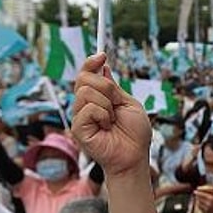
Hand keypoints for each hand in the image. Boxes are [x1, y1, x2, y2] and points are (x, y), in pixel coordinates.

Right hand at [72, 54, 152, 177]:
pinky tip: (106, 127)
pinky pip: (88, 109)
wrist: (135, 156)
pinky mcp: (77, 129)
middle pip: (83, 78)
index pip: (86, 75)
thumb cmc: (135, 134)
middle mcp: (85, 106)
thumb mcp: (128, 103)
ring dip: (106, 104)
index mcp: (97, 98)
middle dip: (106, 86)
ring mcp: (80, 117)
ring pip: (86, 92)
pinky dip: (102, 115)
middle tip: (115, 103)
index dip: (91, 62)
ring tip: (112, 120)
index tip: (102, 55)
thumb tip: (102, 67)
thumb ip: (114, 87)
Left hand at [193, 184, 212, 212]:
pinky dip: (199, 204)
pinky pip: (200, 207)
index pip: (203, 194)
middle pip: (200, 198)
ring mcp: (207, 208)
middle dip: (197, 195)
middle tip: (195, 192)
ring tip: (197, 197)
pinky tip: (199, 202)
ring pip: (199, 203)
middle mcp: (209, 204)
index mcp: (212, 198)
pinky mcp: (206, 212)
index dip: (199, 191)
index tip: (196, 189)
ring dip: (197, 199)